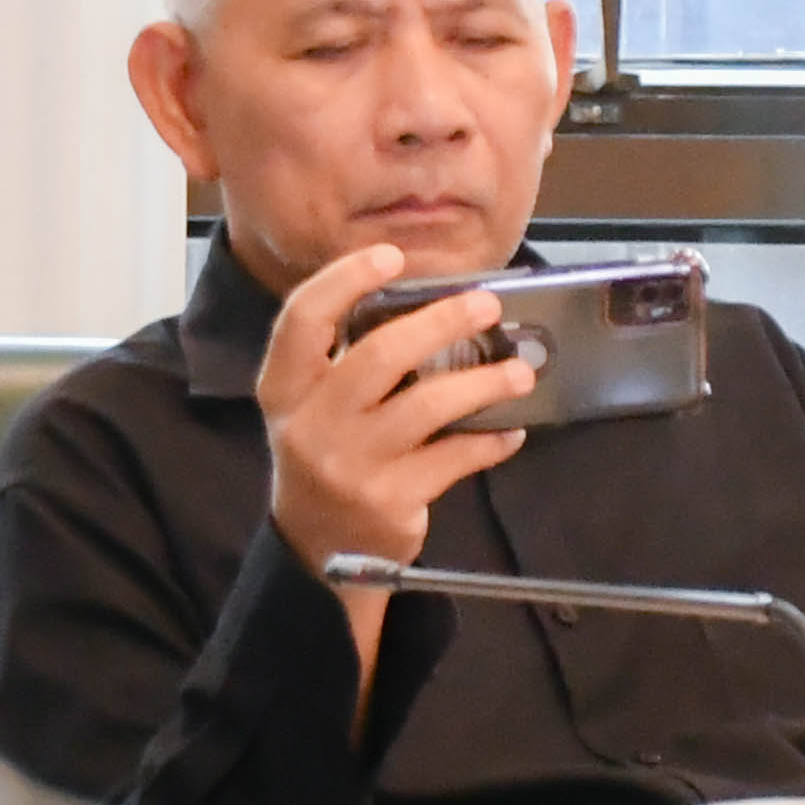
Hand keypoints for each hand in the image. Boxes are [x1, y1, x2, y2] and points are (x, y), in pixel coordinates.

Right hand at [255, 245, 534, 614]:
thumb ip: (346, 360)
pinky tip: (510, 430)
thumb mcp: (312, 407)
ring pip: (428, 405)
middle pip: (380, 355)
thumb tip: (431, 304)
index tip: (390, 256)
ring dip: (484, 383)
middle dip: (442, 322)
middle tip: (486, 306)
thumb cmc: (326, 454)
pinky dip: (489, 441)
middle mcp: (311, 424)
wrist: (317, 548)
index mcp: (285, 388)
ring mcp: (350, 465)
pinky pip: (454, 458)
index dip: (345, 280)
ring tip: (520, 371)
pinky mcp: (390, 500)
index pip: (304, 319)